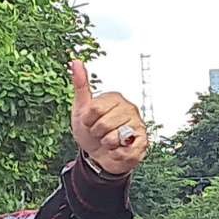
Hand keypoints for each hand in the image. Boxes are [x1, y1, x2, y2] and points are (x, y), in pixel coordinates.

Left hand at [70, 60, 148, 176]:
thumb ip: (80, 86)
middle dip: (97, 133)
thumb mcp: (81, 109)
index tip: (90, 122)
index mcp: (115, 98)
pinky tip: (117, 150)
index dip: (87, 120)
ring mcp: (138, 125)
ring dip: (107, 144)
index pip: (94, 109)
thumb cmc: (90, 131)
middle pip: (104, 124)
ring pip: (114, 137)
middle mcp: (130, 108)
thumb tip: (76, 61)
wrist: (99, 156)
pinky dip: (115, 154)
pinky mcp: (143, 142)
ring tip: (109, 141)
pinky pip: (124, 151)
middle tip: (100, 133)